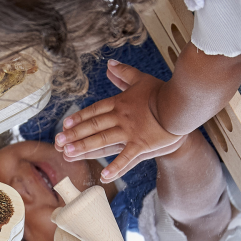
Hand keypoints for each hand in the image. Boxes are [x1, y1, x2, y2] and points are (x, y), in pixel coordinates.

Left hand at [54, 60, 183, 180]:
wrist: (183, 104)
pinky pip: (127, 158)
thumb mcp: (141, 79)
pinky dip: (116, 167)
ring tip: (68, 155)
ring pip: (103, 141)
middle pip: (93, 127)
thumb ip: (124, 73)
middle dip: (74, 135)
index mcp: (120, 103)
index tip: (65, 125)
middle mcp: (121, 118)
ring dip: (84, 148)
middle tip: (58, 142)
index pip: (95, 111)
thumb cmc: (163, 93)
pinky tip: (104, 176)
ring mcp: (130, 132)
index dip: (79, 118)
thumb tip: (109, 64)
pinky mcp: (142, 145)